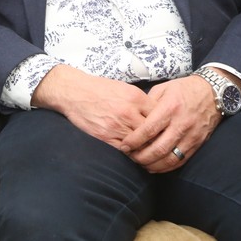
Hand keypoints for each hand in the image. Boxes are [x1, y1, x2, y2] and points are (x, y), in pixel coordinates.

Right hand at [32, 64, 154, 149]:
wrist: (74, 92)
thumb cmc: (99, 89)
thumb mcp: (124, 88)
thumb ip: (141, 100)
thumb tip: (156, 113)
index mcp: (135, 97)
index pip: (159, 116)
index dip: (164, 124)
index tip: (166, 129)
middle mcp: (128, 112)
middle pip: (152, 132)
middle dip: (158, 139)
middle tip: (162, 145)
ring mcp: (117, 126)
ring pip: (140, 144)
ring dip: (146, 149)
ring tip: (151, 153)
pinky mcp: (105, 137)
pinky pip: (124, 150)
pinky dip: (132, 153)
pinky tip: (135, 153)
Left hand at [119, 75, 221, 172]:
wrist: (213, 92)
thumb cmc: (184, 89)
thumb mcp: (163, 89)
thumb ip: (148, 104)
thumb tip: (133, 117)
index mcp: (169, 108)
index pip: (148, 130)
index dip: (134, 141)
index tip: (124, 146)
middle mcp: (180, 124)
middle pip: (158, 148)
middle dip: (141, 157)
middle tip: (129, 157)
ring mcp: (191, 136)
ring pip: (170, 159)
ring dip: (153, 165)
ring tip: (140, 164)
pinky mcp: (197, 144)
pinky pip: (181, 161)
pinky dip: (167, 167)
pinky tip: (155, 167)